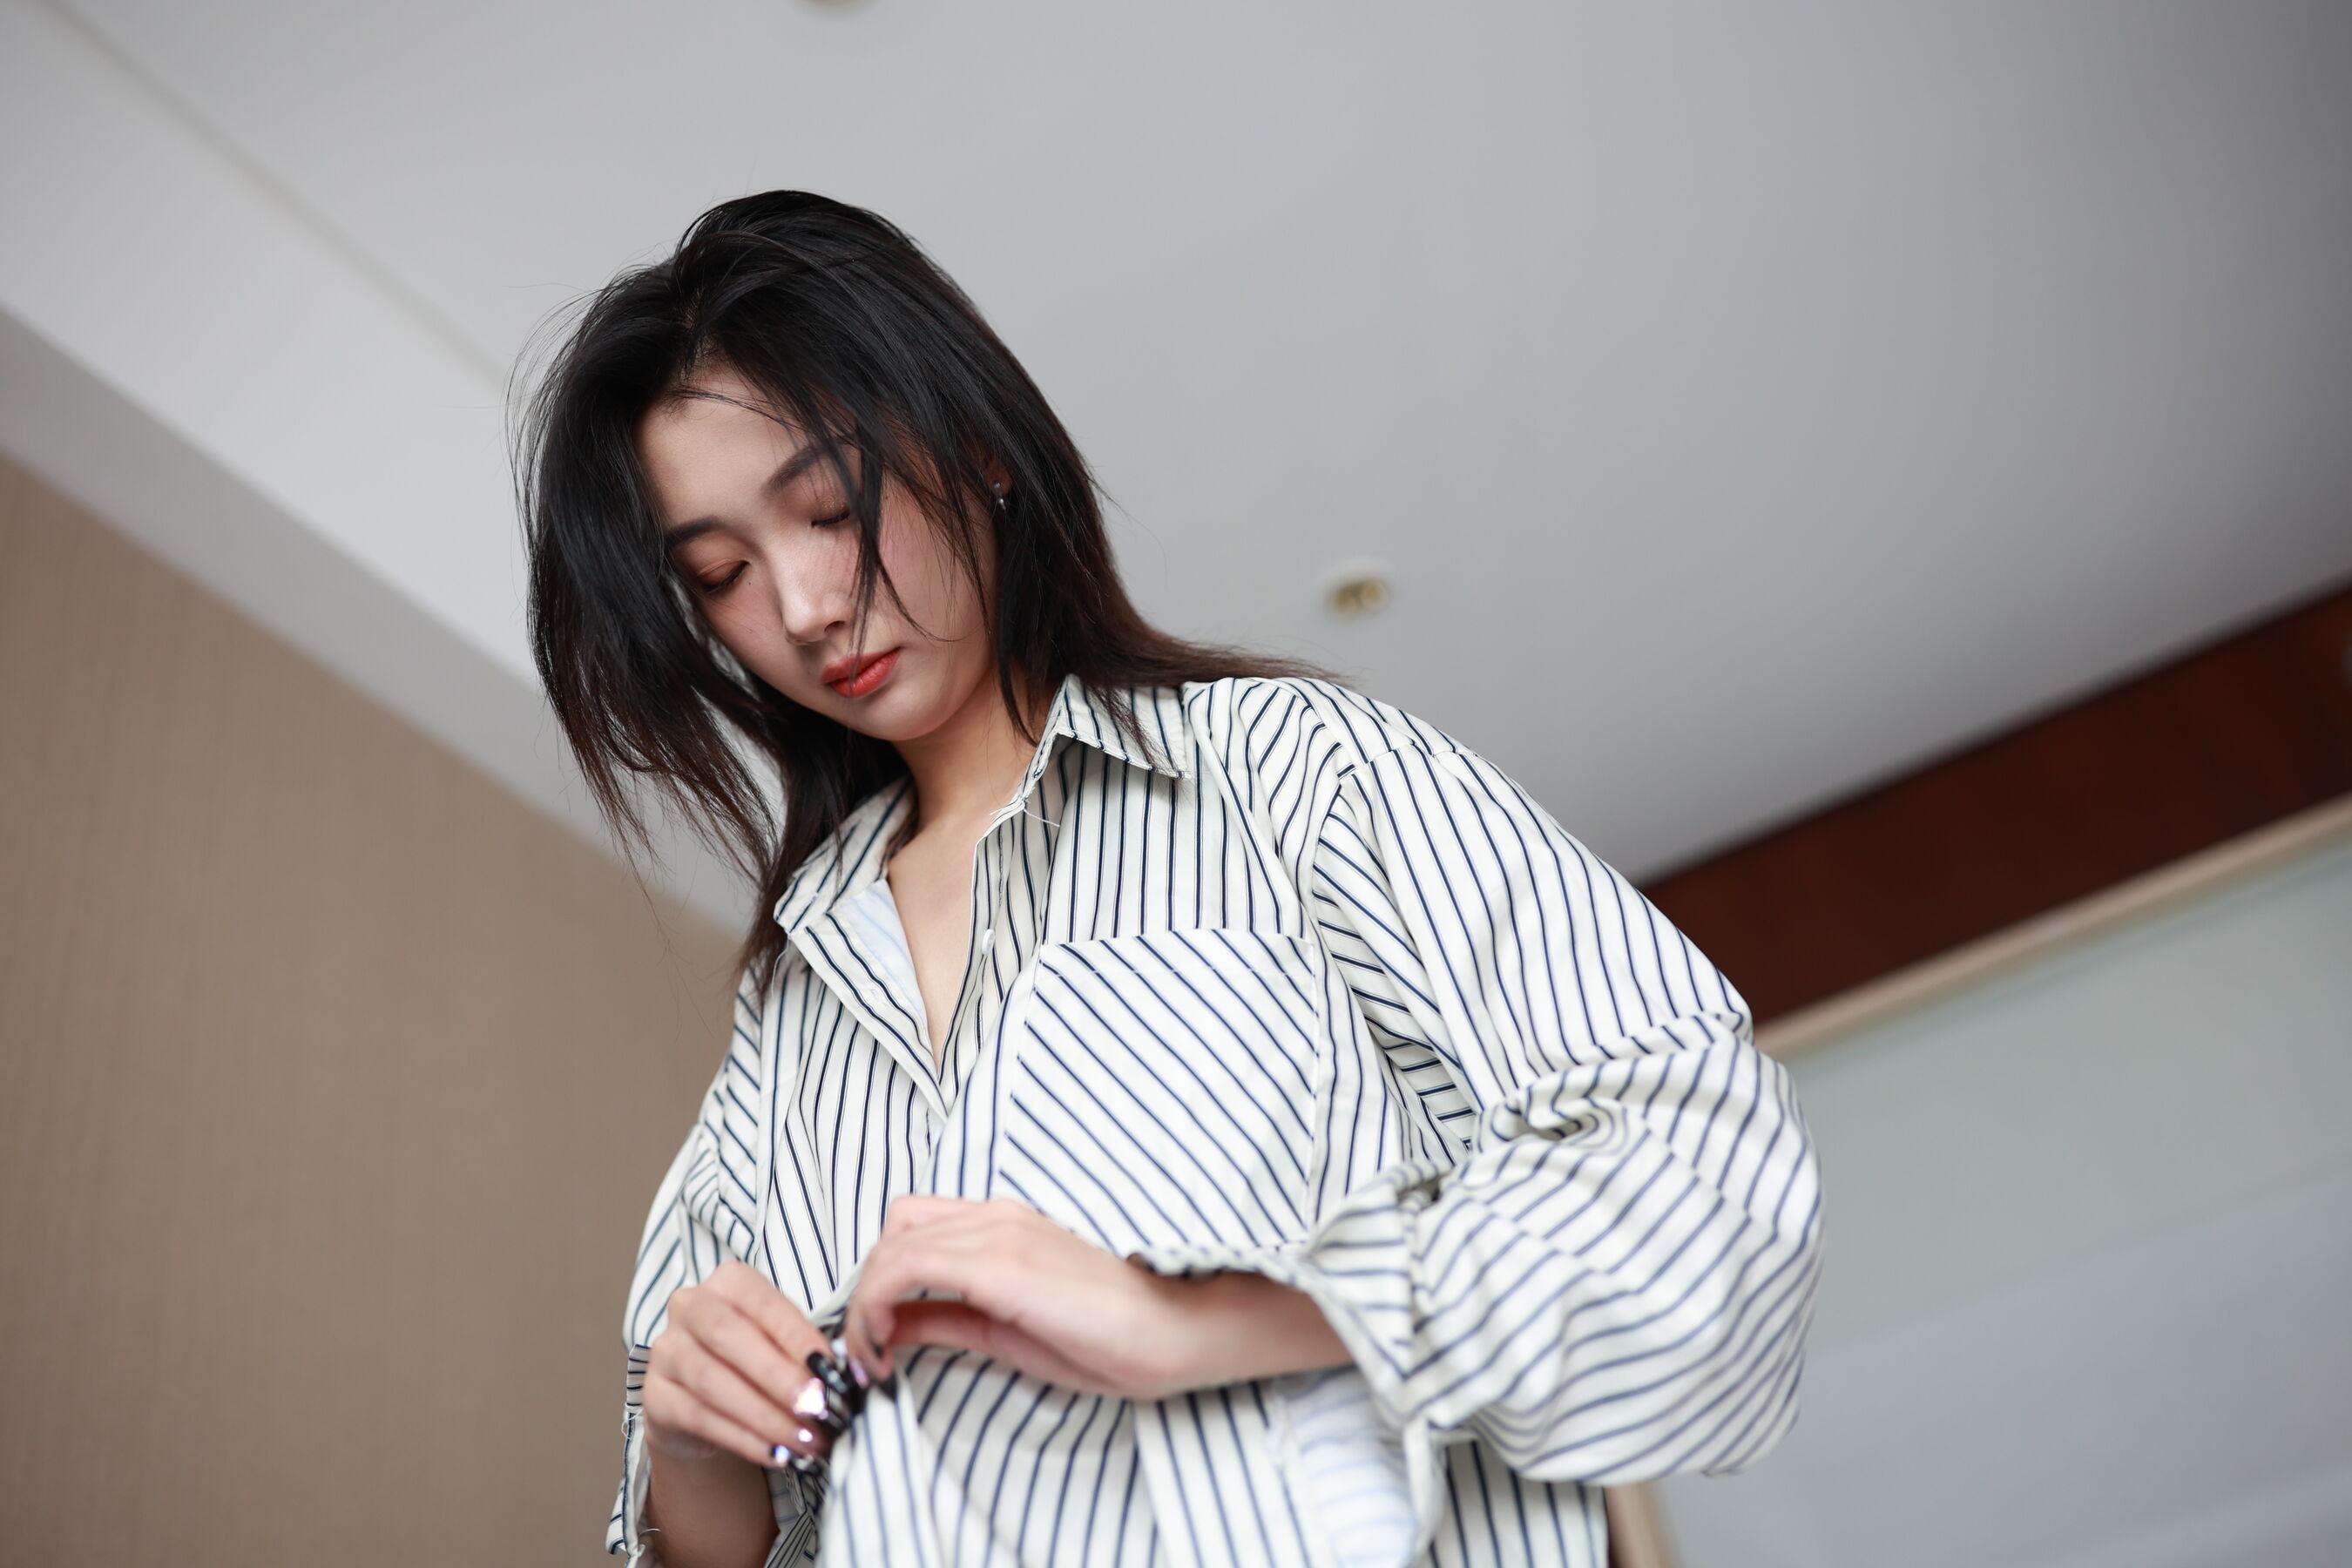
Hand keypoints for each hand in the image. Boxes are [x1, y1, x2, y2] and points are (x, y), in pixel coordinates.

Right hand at [642, 1260, 865, 1473]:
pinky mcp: (654, 1396)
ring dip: (766, 1416)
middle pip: (731, 1338)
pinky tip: (775, 1453)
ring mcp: (666, 1351)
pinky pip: (701, 1418)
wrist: (703, 1401)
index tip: (830, 1370)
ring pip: (714, 1383)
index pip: (764, 1304)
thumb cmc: (755, 1360)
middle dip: (779, 1377)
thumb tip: (842, 1377)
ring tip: (805, 1439)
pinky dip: (743, 1439)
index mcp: (728, 1282)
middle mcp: (689, 1307)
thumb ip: (804, 1351)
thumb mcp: (780, 1342)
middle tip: (817, 1409)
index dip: (798, 1337)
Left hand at [841, 1196, 1350, 1400]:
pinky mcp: (999, 1263)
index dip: (882, 1277)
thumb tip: (897, 1326)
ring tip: (871, 1356)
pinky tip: (884, 1351)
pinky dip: (875, 1307)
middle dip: (867, 1288)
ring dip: (865, 1302)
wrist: (1182, 1328)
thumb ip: (953, 1320)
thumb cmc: (1118, 1337)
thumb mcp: (1014, 1332)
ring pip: (891, 1246)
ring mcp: (997, 1233)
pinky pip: (905, 1269)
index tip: (877, 1338)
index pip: (916, 1225)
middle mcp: (997, 1214)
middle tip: (869, 1348)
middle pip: (895, 1229)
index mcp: (1007, 1224)